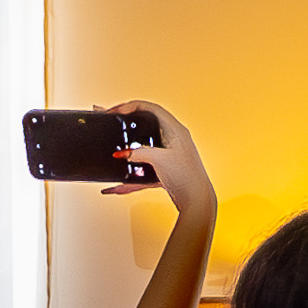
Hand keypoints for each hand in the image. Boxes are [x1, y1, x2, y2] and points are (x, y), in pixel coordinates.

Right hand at [111, 102, 213, 217]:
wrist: (196, 201)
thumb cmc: (186, 177)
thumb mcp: (159, 160)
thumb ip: (138, 153)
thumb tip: (123, 154)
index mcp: (175, 130)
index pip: (150, 108)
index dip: (131, 106)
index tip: (116, 112)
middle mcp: (173, 138)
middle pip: (144, 124)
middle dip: (126, 122)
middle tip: (111, 119)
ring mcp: (169, 153)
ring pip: (143, 145)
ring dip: (126, 145)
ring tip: (112, 141)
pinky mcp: (165, 168)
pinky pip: (143, 166)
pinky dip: (130, 172)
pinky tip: (117, 185)